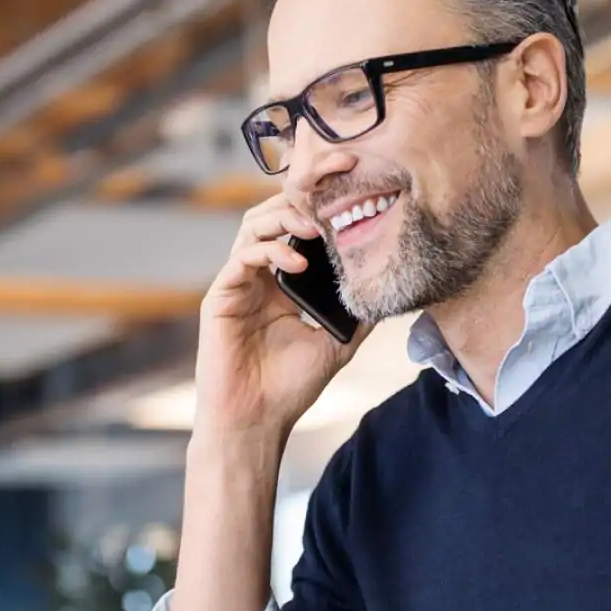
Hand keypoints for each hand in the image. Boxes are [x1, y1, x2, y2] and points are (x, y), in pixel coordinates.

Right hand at [195, 194, 362, 440]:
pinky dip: (271, 251)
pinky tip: (297, 263)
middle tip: (335, 191)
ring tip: (317, 226)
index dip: (319, 205)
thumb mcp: (338, 342)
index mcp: (281, 281)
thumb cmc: (290, 387)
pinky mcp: (221, 296)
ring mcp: (237, 283)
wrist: (257, 421)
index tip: (350, 189)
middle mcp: (257, 275)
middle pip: (273, 213)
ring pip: (254, 225)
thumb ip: (357, 312)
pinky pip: (242, 257)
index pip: (297, 227)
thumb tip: (390, 288)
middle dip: (303, 196)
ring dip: (286, 217)